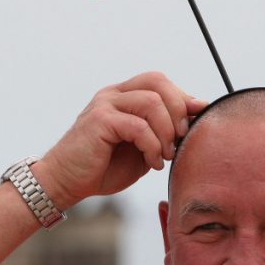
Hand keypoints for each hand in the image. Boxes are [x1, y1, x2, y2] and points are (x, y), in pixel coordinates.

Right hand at [38, 72, 207, 208]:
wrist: (66, 183)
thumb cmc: (103, 168)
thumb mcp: (142, 148)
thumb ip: (162, 132)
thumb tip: (195, 117)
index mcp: (123, 96)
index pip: (159, 82)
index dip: (183, 98)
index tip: (198, 119)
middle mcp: (113, 94)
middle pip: (158, 81)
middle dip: (178, 110)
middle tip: (180, 139)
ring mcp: (105, 104)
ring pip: (152, 102)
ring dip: (166, 132)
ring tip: (165, 156)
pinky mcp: (99, 120)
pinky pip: (138, 126)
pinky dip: (152, 146)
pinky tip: (153, 163)